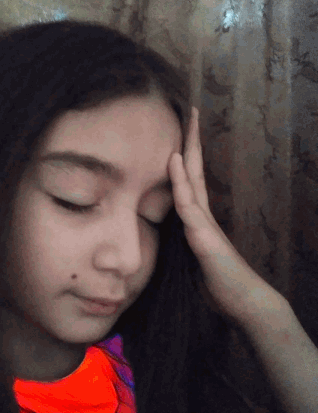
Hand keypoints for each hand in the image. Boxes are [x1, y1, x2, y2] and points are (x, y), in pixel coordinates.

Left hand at [169, 106, 284, 328]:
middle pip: (195, 170)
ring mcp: (204, 223)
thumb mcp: (193, 257)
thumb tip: (170, 233)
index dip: (186, 155)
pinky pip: (189, 205)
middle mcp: (202, 214)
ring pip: (193, 180)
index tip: (181, 133)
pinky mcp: (204, 237)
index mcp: (198, 218)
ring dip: (188, 150)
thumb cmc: (217, 282)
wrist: (242, 301)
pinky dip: (181, 182)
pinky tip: (176, 162)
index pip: (190, 180)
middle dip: (191, 140)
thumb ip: (183, 241)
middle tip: (190, 111)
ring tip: (187, 121)